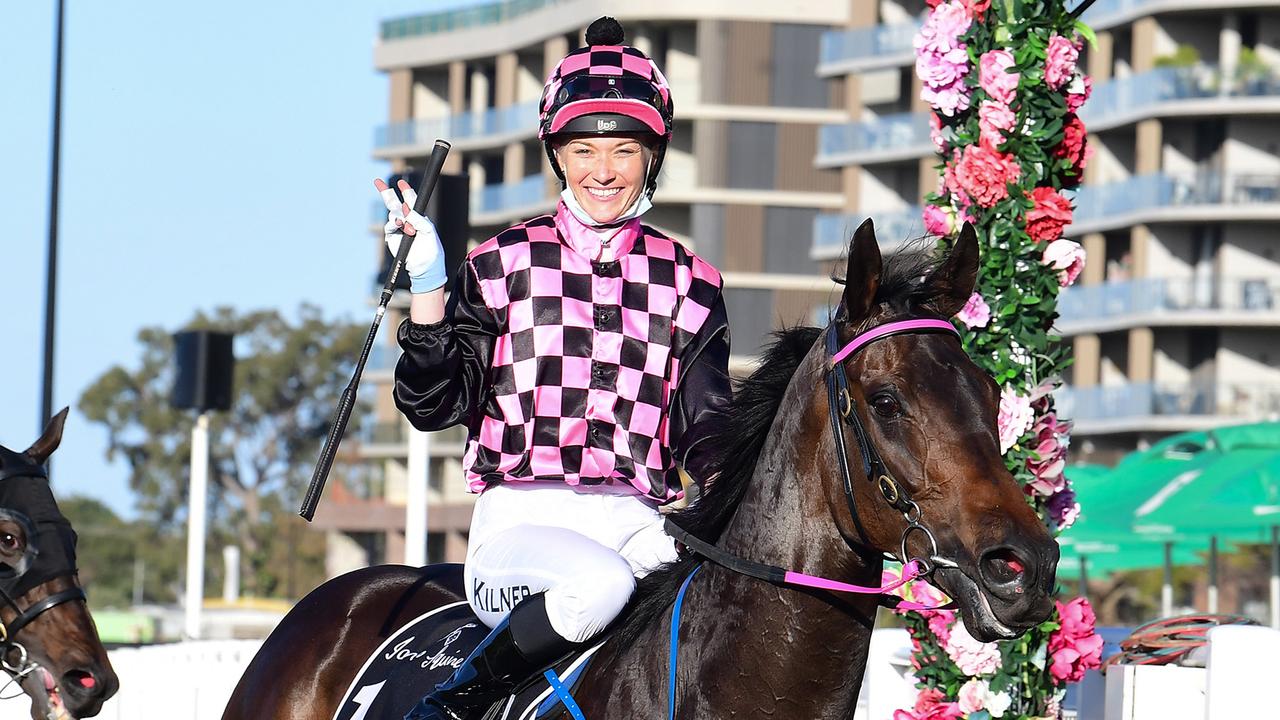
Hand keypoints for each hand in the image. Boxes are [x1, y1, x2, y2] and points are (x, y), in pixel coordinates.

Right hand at [375, 178, 447, 292]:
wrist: (424, 266)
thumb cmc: (431, 249)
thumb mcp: (429, 230)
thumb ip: (419, 218)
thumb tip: (407, 210)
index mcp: (418, 217)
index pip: (411, 201)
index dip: (406, 191)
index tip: (401, 182)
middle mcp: (407, 220)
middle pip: (395, 203)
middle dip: (386, 192)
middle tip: (378, 182)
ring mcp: (399, 228)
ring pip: (392, 213)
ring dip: (398, 216)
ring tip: (406, 225)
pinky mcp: (392, 237)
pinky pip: (389, 225)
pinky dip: (393, 224)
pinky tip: (400, 226)